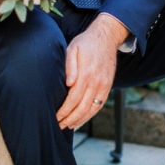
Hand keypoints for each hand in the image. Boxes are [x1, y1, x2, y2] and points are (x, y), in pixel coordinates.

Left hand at [56, 15, 124, 129]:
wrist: (106, 38)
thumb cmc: (86, 43)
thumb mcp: (73, 49)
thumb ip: (70, 66)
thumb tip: (69, 83)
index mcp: (86, 74)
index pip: (74, 98)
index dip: (65, 110)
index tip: (56, 117)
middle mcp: (97, 82)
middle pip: (82, 107)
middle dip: (70, 119)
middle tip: (59, 126)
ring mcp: (104, 86)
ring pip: (92, 109)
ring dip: (80, 120)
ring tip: (68, 126)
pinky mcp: (108, 87)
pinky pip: (99, 105)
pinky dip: (90, 115)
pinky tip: (81, 119)